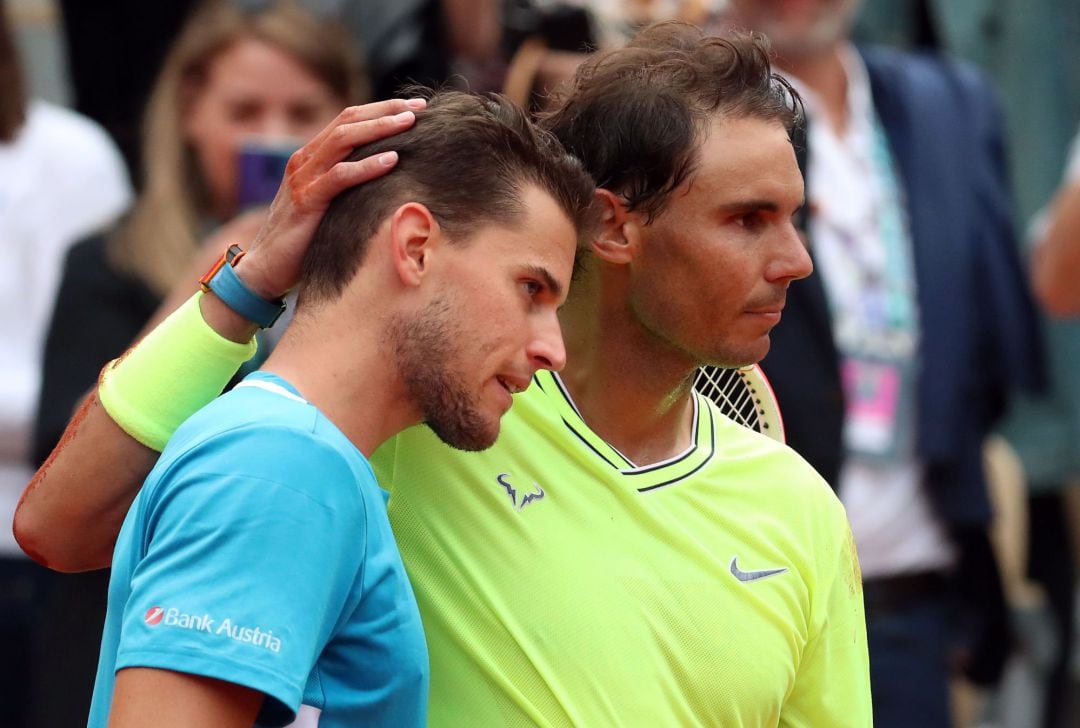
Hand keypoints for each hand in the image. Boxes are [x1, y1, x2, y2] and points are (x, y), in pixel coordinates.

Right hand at [236, 98, 426, 299]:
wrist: (267, 268)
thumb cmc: (305, 239)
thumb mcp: (330, 204)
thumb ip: (350, 186)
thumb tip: (393, 178)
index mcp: (312, 157)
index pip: (349, 119)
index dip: (382, 109)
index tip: (416, 106)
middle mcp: (306, 161)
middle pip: (348, 121)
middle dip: (386, 111)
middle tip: (420, 106)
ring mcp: (304, 179)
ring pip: (344, 140)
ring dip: (379, 129)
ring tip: (410, 123)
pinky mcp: (306, 201)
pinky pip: (340, 177)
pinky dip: (367, 167)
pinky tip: (392, 160)